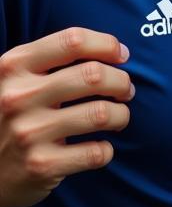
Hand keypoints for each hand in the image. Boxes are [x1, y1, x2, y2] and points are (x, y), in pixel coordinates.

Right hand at [0, 29, 132, 206]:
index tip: (122, 56)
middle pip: (94, 74)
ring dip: (121, 114)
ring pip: (101, 113)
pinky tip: (100, 148)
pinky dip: (106, 150)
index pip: (73, 41)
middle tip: (125, 90)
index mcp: (14, 67)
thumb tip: (116, 52)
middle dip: (121, 81)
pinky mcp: (40, 166)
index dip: (107, 45)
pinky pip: (95, 152)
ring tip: (119, 117)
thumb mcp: (15, 79)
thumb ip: (52, 59)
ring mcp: (28, 133)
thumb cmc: (7, 114)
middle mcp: (19, 97)